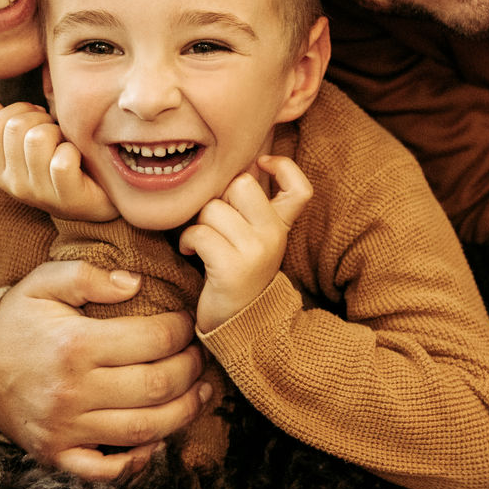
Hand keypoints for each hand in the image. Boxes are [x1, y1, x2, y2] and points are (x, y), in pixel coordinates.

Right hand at [0, 93, 114, 222]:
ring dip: (58, 133)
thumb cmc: (62, 163)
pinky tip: (78, 159)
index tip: (39, 118)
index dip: (20, 110)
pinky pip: (61, 161)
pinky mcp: (65, 198)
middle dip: (42, 119)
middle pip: (16, 127)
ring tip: (65, 144)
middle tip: (56, 132)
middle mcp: (14, 185)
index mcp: (0, 170)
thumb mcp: (30, 144)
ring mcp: (38, 194)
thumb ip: (4, 124)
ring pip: (38, 139)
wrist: (101, 198)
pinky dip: (74, 152)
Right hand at [0, 259, 209, 478]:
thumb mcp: (43, 282)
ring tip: (201, 393)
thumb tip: (136, 283)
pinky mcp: (58, 455)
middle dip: (191, 370)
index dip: (182, 330)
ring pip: (144, 430)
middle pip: (157, 387)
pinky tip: (158, 442)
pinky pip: (106, 471)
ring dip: (184, 414)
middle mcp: (73, 392)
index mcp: (75, 345)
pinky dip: (137, 463)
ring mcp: (66, 429)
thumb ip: (89, 275)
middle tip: (200, 356)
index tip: (188, 322)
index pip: (153, 340)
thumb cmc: (15, 321)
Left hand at [179, 155, 311, 332]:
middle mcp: (274, 237)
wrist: (237, 325)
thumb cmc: (236, 272)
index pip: (300, 189)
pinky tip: (192, 253)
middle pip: (241, 184)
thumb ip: (251, 206)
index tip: (261, 164)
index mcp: (282, 227)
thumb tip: (240, 165)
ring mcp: (256, 252)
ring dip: (198, 223)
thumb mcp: (255, 238)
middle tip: (215, 222)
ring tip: (203, 242)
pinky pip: (200, 233)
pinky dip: (188, 241)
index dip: (284, 167)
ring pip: (213, 208)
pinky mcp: (232, 268)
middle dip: (218, 199)